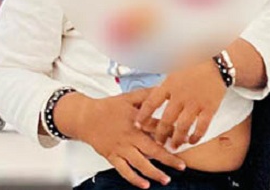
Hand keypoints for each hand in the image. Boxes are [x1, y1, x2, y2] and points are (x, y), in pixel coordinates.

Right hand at [55, 90, 184, 188]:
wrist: (85, 117)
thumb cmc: (107, 107)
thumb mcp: (129, 97)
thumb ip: (147, 95)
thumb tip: (164, 89)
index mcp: (136, 120)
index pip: (157, 127)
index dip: (171, 133)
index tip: (184, 138)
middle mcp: (129, 136)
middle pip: (151, 149)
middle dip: (168, 158)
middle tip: (181, 165)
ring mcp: (120, 148)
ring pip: (139, 163)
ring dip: (153, 172)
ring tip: (166, 179)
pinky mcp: (111, 156)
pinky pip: (124, 171)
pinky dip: (134, 179)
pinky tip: (144, 185)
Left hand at [135, 61, 227, 148]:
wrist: (218, 62)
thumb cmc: (196, 64)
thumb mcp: (175, 69)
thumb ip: (164, 84)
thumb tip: (149, 93)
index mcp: (170, 85)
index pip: (151, 103)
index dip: (143, 116)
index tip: (138, 124)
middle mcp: (181, 95)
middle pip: (166, 120)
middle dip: (160, 134)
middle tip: (158, 142)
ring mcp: (195, 103)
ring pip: (182, 127)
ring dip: (177, 139)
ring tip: (174, 145)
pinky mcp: (209, 107)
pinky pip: (201, 127)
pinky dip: (196, 136)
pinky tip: (192, 140)